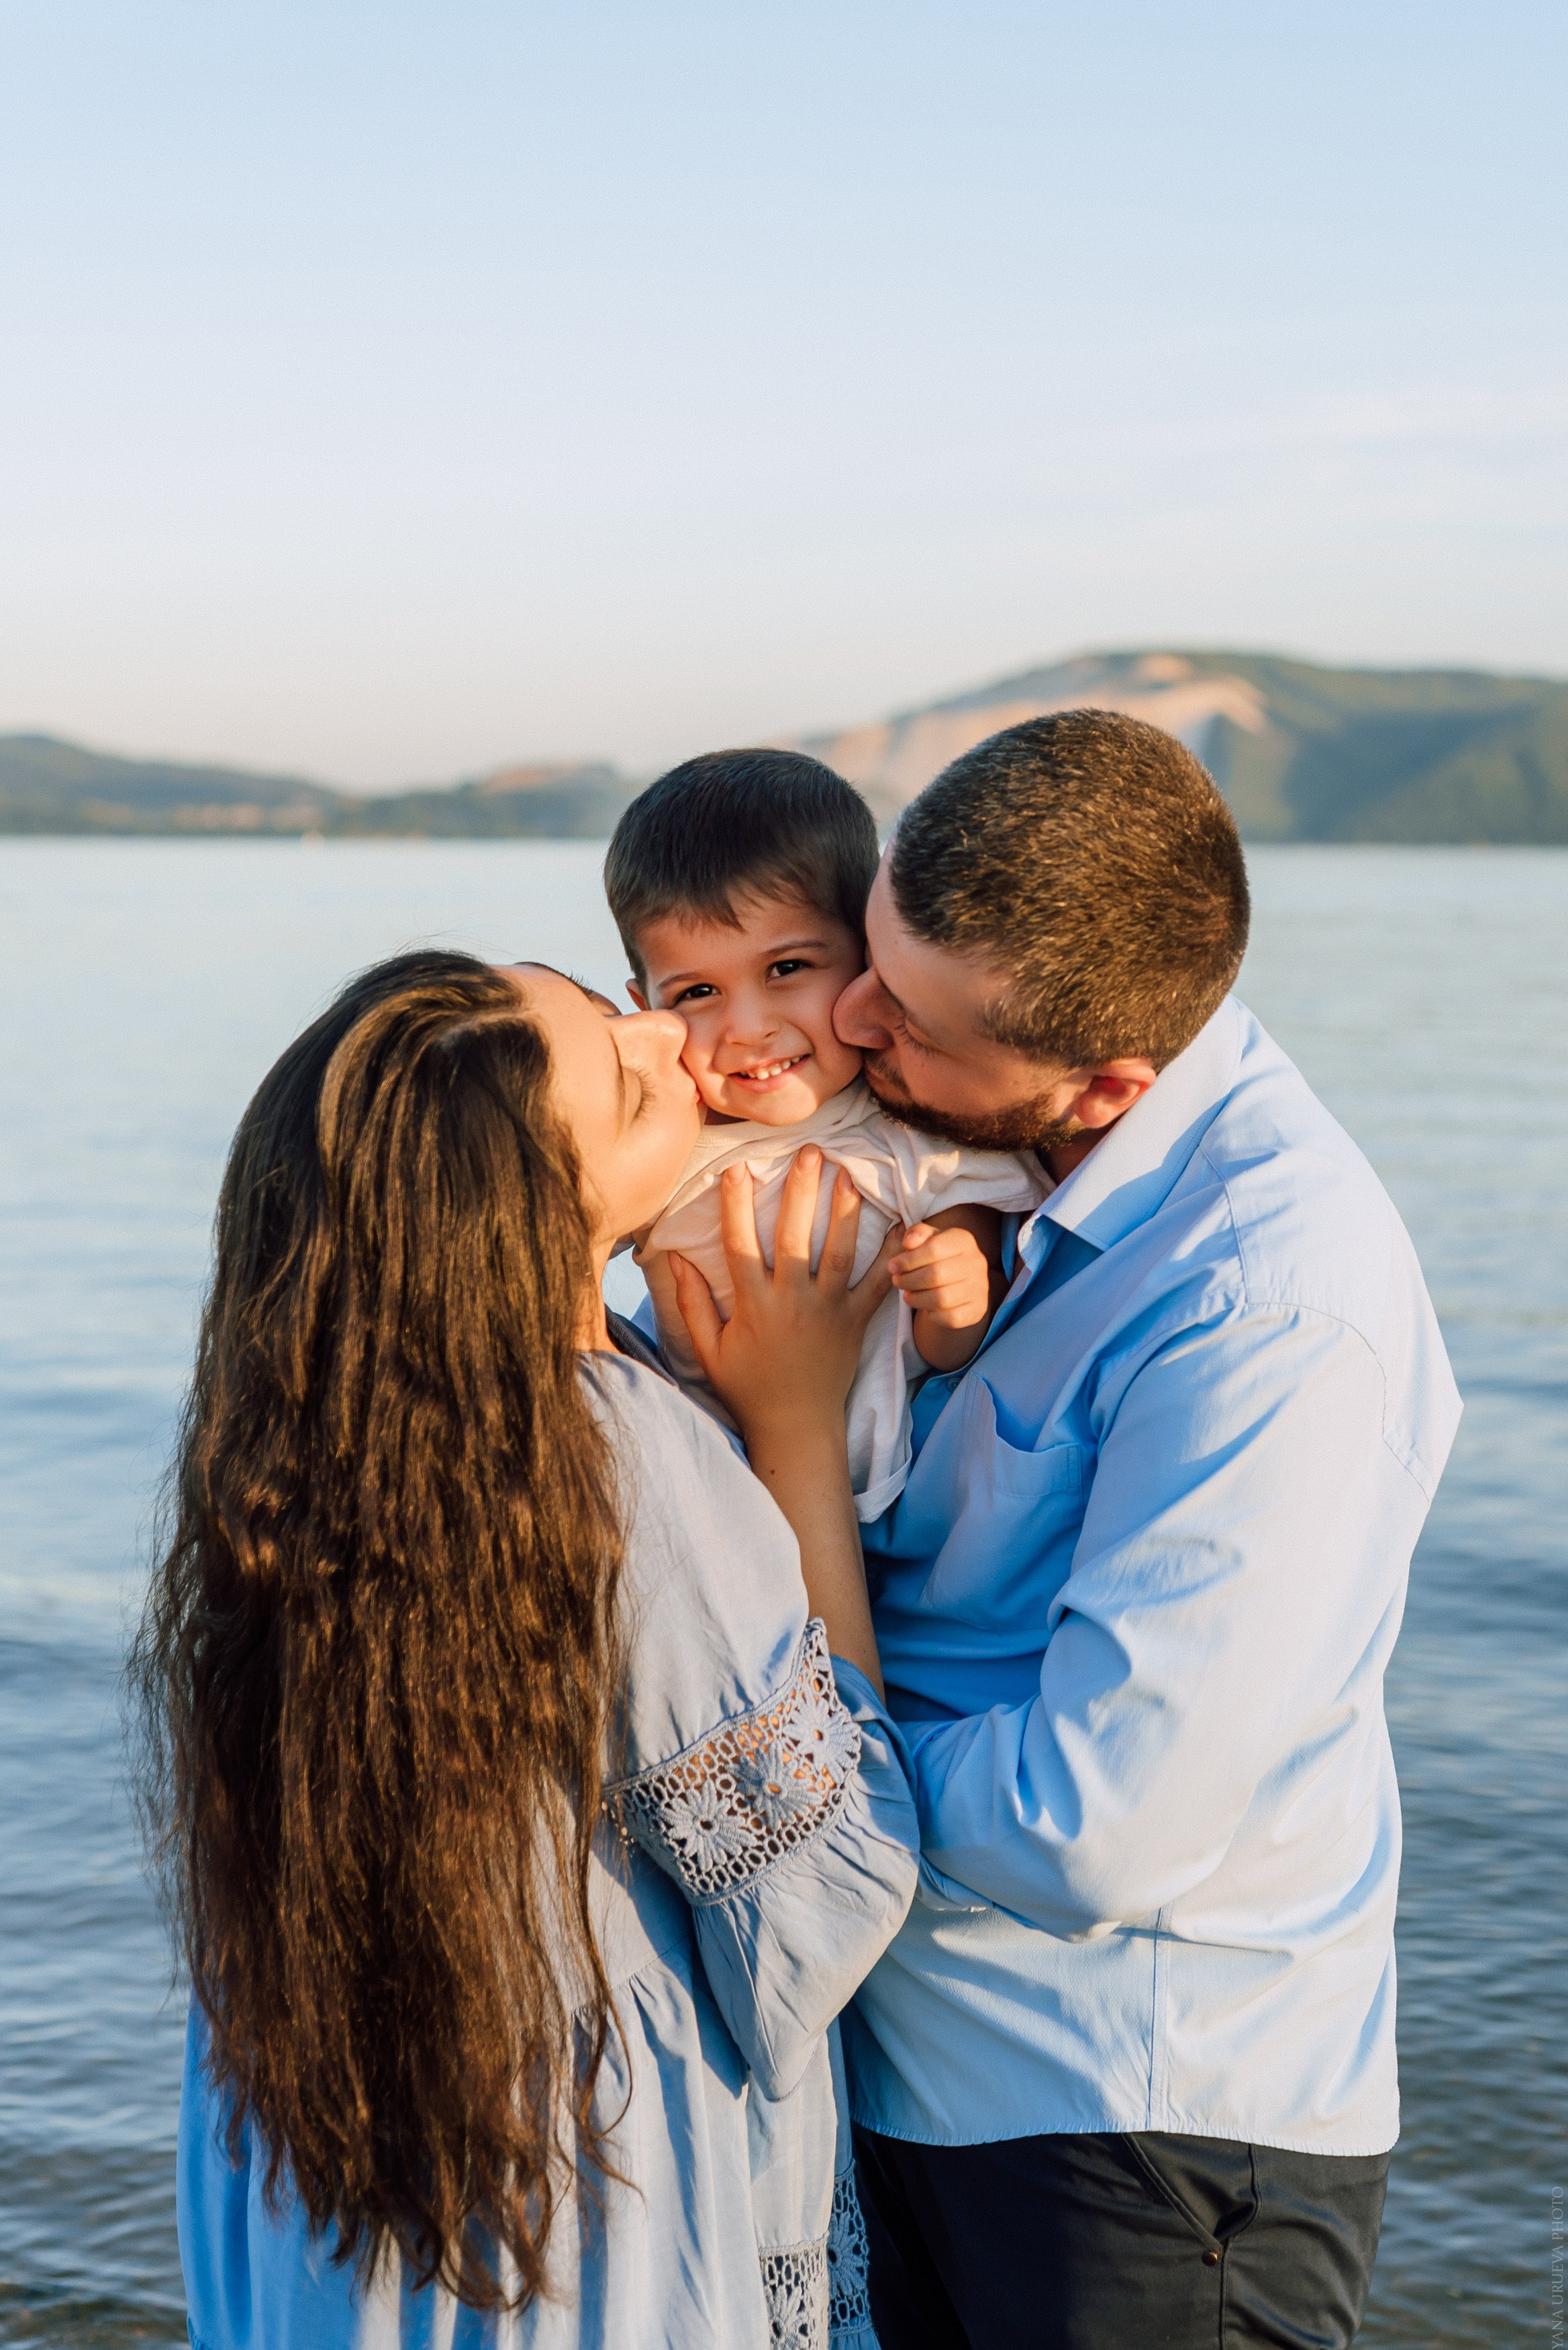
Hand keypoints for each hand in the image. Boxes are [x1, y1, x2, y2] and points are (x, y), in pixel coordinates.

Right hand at [669, 1147, 897, 1444]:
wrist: (796, 1427)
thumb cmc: (748, 1387)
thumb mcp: (709, 1350)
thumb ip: (692, 1303)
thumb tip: (673, 1259)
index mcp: (754, 1304)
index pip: (741, 1243)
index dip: (736, 1203)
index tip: (737, 1168)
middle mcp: (792, 1301)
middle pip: (795, 1235)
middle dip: (801, 1190)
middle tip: (809, 1152)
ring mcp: (828, 1310)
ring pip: (839, 1250)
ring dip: (844, 1210)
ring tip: (848, 1174)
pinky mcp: (855, 1321)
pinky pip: (878, 1283)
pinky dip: (891, 1255)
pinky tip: (904, 1223)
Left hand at [890, 1220, 992, 1329]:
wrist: (958, 1284)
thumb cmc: (937, 1258)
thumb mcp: (927, 1241)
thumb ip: (917, 1234)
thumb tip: (908, 1242)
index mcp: (964, 1240)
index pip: (933, 1248)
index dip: (908, 1259)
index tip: (892, 1266)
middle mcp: (977, 1262)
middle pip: (936, 1274)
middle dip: (909, 1280)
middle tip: (897, 1281)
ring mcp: (980, 1288)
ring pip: (941, 1298)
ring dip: (916, 1298)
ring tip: (907, 1295)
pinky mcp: (978, 1310)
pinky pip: (950, 1317)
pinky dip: (932, 1314)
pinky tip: (924, 1306)